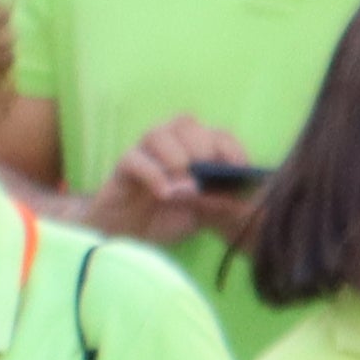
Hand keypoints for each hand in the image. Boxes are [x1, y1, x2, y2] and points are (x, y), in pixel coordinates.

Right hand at [89, 116, 255, 252]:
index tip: (238, 170)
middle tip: (206, 173)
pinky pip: (133, 159)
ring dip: (175, 155)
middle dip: (201, 145)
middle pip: (185, 123)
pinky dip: (153, 174)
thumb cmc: (167, 219)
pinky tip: (165, 194)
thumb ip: (216, 203)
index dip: (230, 148)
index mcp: (194, 151)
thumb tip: (227, 195)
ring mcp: (143, 155)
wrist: (129, 237)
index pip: (217, 134)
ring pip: (156, 133)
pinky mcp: (121, 170)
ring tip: (186, 184)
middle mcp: (169, 145)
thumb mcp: (202, 215)